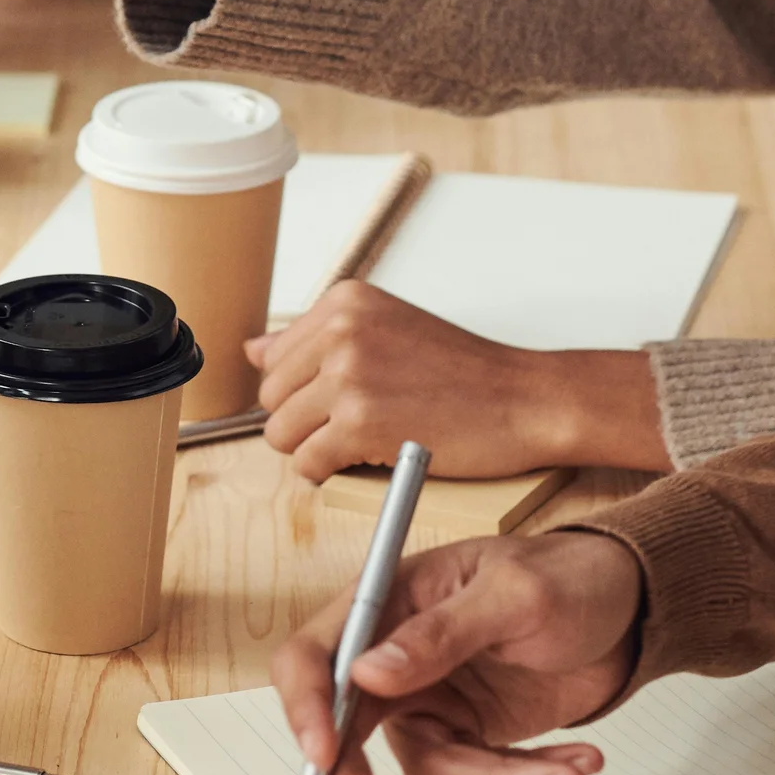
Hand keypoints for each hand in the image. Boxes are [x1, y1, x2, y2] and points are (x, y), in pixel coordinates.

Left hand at [249, 283, 668, 480]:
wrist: (523, 398)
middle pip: (271, 397)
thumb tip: (251, 350)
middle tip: (359, 425)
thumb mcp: (388, 329)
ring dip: (315, 449)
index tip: (346, 398)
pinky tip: (369, 459)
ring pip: (281, 434)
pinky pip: (307, 464)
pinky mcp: (358, 422)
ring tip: (365, 442)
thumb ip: (318, 339)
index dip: (305, 390)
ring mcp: (348, 374)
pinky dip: (330, 474)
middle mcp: (341, 329)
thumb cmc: (464, 372)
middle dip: (305, 421)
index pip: (275, 357)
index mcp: (346, 300)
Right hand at [270, 530, 643, 774]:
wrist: (627, 606)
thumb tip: (366, 671)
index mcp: (393, 598)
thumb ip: (442, 631)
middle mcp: (400, 652)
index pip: (317, 651)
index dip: (306, 704)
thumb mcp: (515, 593)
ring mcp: (434, 696)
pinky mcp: (472, 731)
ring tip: (568, 774)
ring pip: (427, 766)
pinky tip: (576, 764)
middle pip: (347, 726)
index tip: (323, 753)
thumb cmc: (567, 574)